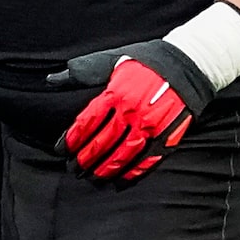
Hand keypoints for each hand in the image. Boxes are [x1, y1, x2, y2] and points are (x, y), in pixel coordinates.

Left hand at [49, 38, 213, 182]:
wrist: (187, 64)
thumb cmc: (145, 61)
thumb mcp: (111, 60)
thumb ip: (81, 73)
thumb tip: (51, 80)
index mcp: (115, 93)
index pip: (87, 122)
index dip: (72, 140)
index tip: (61, 150)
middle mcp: (130, 112)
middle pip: (101, 143)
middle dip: (84, 159)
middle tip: (73, 169)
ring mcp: (149, 126)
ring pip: (121, 156)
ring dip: (104, 170)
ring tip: (92, 178)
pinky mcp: (166, 136)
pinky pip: (145, 160)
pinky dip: (131, 173)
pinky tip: (120, 180)